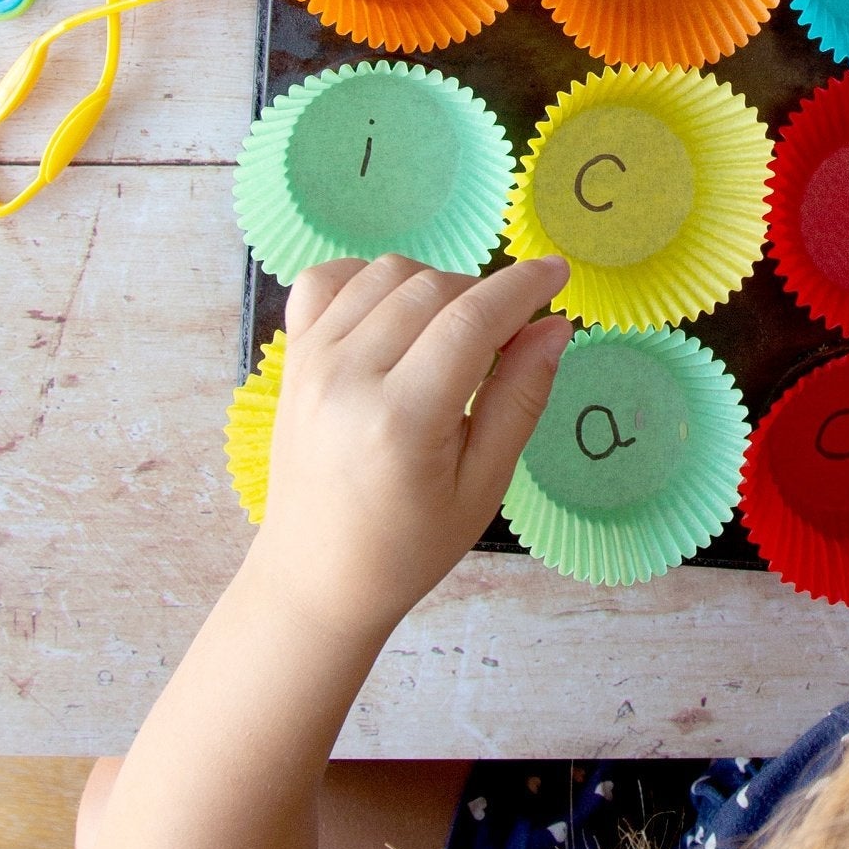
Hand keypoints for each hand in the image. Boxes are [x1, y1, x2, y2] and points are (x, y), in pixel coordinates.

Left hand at [248, 254, 572, 641]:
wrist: (316, 578)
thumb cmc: (409, 546)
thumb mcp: (483, 485)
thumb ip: (521, 398)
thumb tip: (555, 326)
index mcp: (401, 420)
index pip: (472, 320)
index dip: (523, 285)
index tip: (558, 271)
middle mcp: (347, 378)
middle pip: (433, 288)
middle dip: (485, 295)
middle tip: (507, 337)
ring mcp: (309, 363)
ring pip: (386, 274)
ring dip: (435, 285)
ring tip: (452, 334)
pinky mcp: (291, 359)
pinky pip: (327, 280)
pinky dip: (368, 279)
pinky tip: (394, 313)